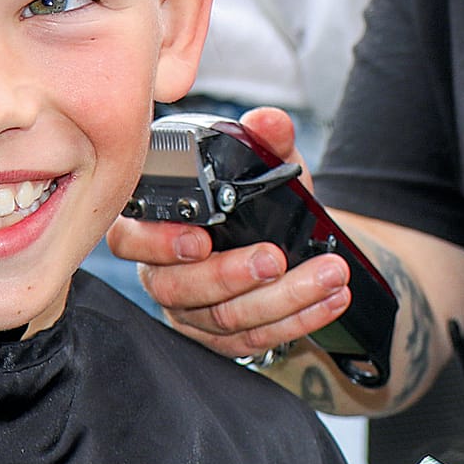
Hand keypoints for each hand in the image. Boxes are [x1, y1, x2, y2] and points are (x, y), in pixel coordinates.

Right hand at [105, 107, 352, 356]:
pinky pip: (255, 340)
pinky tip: (331, 298)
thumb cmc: (256, 201)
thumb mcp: (264, 164)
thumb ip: (264, 140)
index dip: (160, 244)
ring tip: (327, 274)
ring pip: (225, 318)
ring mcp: (190, 312)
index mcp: (153, 226)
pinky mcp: (221, 340)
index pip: (132, 239)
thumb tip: (269, 123)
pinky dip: (300, 319)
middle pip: (180, 288)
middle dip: (232, 274)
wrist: (285, 240)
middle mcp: (162, 273)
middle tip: (276, 257)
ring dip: (284, 297)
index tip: (201, 239)